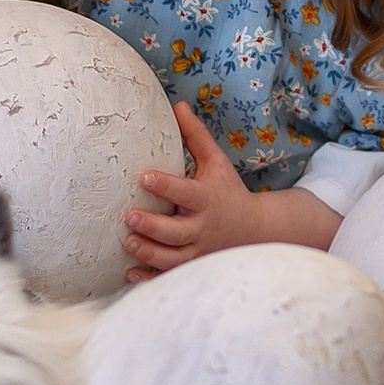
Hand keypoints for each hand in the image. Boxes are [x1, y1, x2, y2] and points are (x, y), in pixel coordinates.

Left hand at [123, 103, 343, 277]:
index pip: (185, 193)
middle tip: (129, 216)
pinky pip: (170, 277)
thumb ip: (195, 137)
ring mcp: (198, 252)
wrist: (255, 230)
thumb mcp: (216, 162)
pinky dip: (151, 279)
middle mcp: (202, 228)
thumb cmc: (227, 191)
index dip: (165, 186)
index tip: (144, 177)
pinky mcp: (192, 268)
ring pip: (173, 259)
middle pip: (177, 232)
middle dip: (153, 226)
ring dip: (149, 253)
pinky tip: (130, 274)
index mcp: (207, 199)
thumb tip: (177, 105)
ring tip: (127, 243)